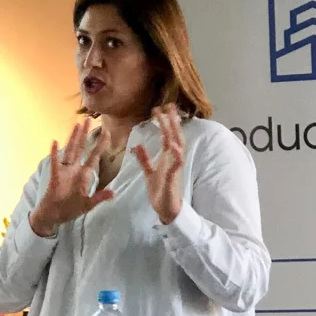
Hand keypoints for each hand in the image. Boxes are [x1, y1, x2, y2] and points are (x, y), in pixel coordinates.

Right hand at [29, 119, 114, 236]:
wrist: (54, 215)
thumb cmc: (69, 209)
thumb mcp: (87, 205)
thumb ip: (99, 197)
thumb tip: (113, 193)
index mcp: (83, 175)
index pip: (94, 157)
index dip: (100, 145)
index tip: (107, 133)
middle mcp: (74, 169)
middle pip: (81, 148)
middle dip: (85, 135)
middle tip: (89, 120)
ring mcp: (64, 171)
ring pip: (70, 151)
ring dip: (73, 138)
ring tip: (76, 125)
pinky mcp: (55, 176)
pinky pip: (55, 162)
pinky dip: (55, 153)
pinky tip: (55, 142)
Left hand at [133, 104, 183, 224]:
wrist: (166, 210)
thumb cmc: (160, 191)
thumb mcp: (149, 172)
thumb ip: (144, 158)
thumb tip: (137, 145)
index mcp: (167, 158)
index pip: (167, 136)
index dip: (164, 122)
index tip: (159, 108)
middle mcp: (173, 160)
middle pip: (175, 136)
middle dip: (172, 121)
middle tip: (169, 105)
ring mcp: (175, 169)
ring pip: (178, 147)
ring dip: (175, 133)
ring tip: (171, 119)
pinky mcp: (173, 179)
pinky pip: (175, 166)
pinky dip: (175, 155)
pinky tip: (172, 146)